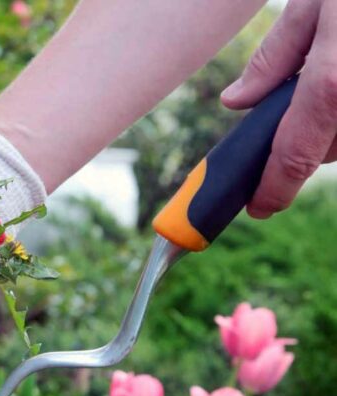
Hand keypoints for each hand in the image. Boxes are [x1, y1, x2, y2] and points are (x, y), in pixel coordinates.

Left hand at [221, 0, 336, 218]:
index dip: (272, 189)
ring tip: (334, 70)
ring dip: (333, 123)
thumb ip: (275, 57)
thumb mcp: (314, 2)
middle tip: (294, 104)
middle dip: (302, 139)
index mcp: (334, 82)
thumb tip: (237, 102)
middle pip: (327, 149)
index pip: (295, 156)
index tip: (257, 206)